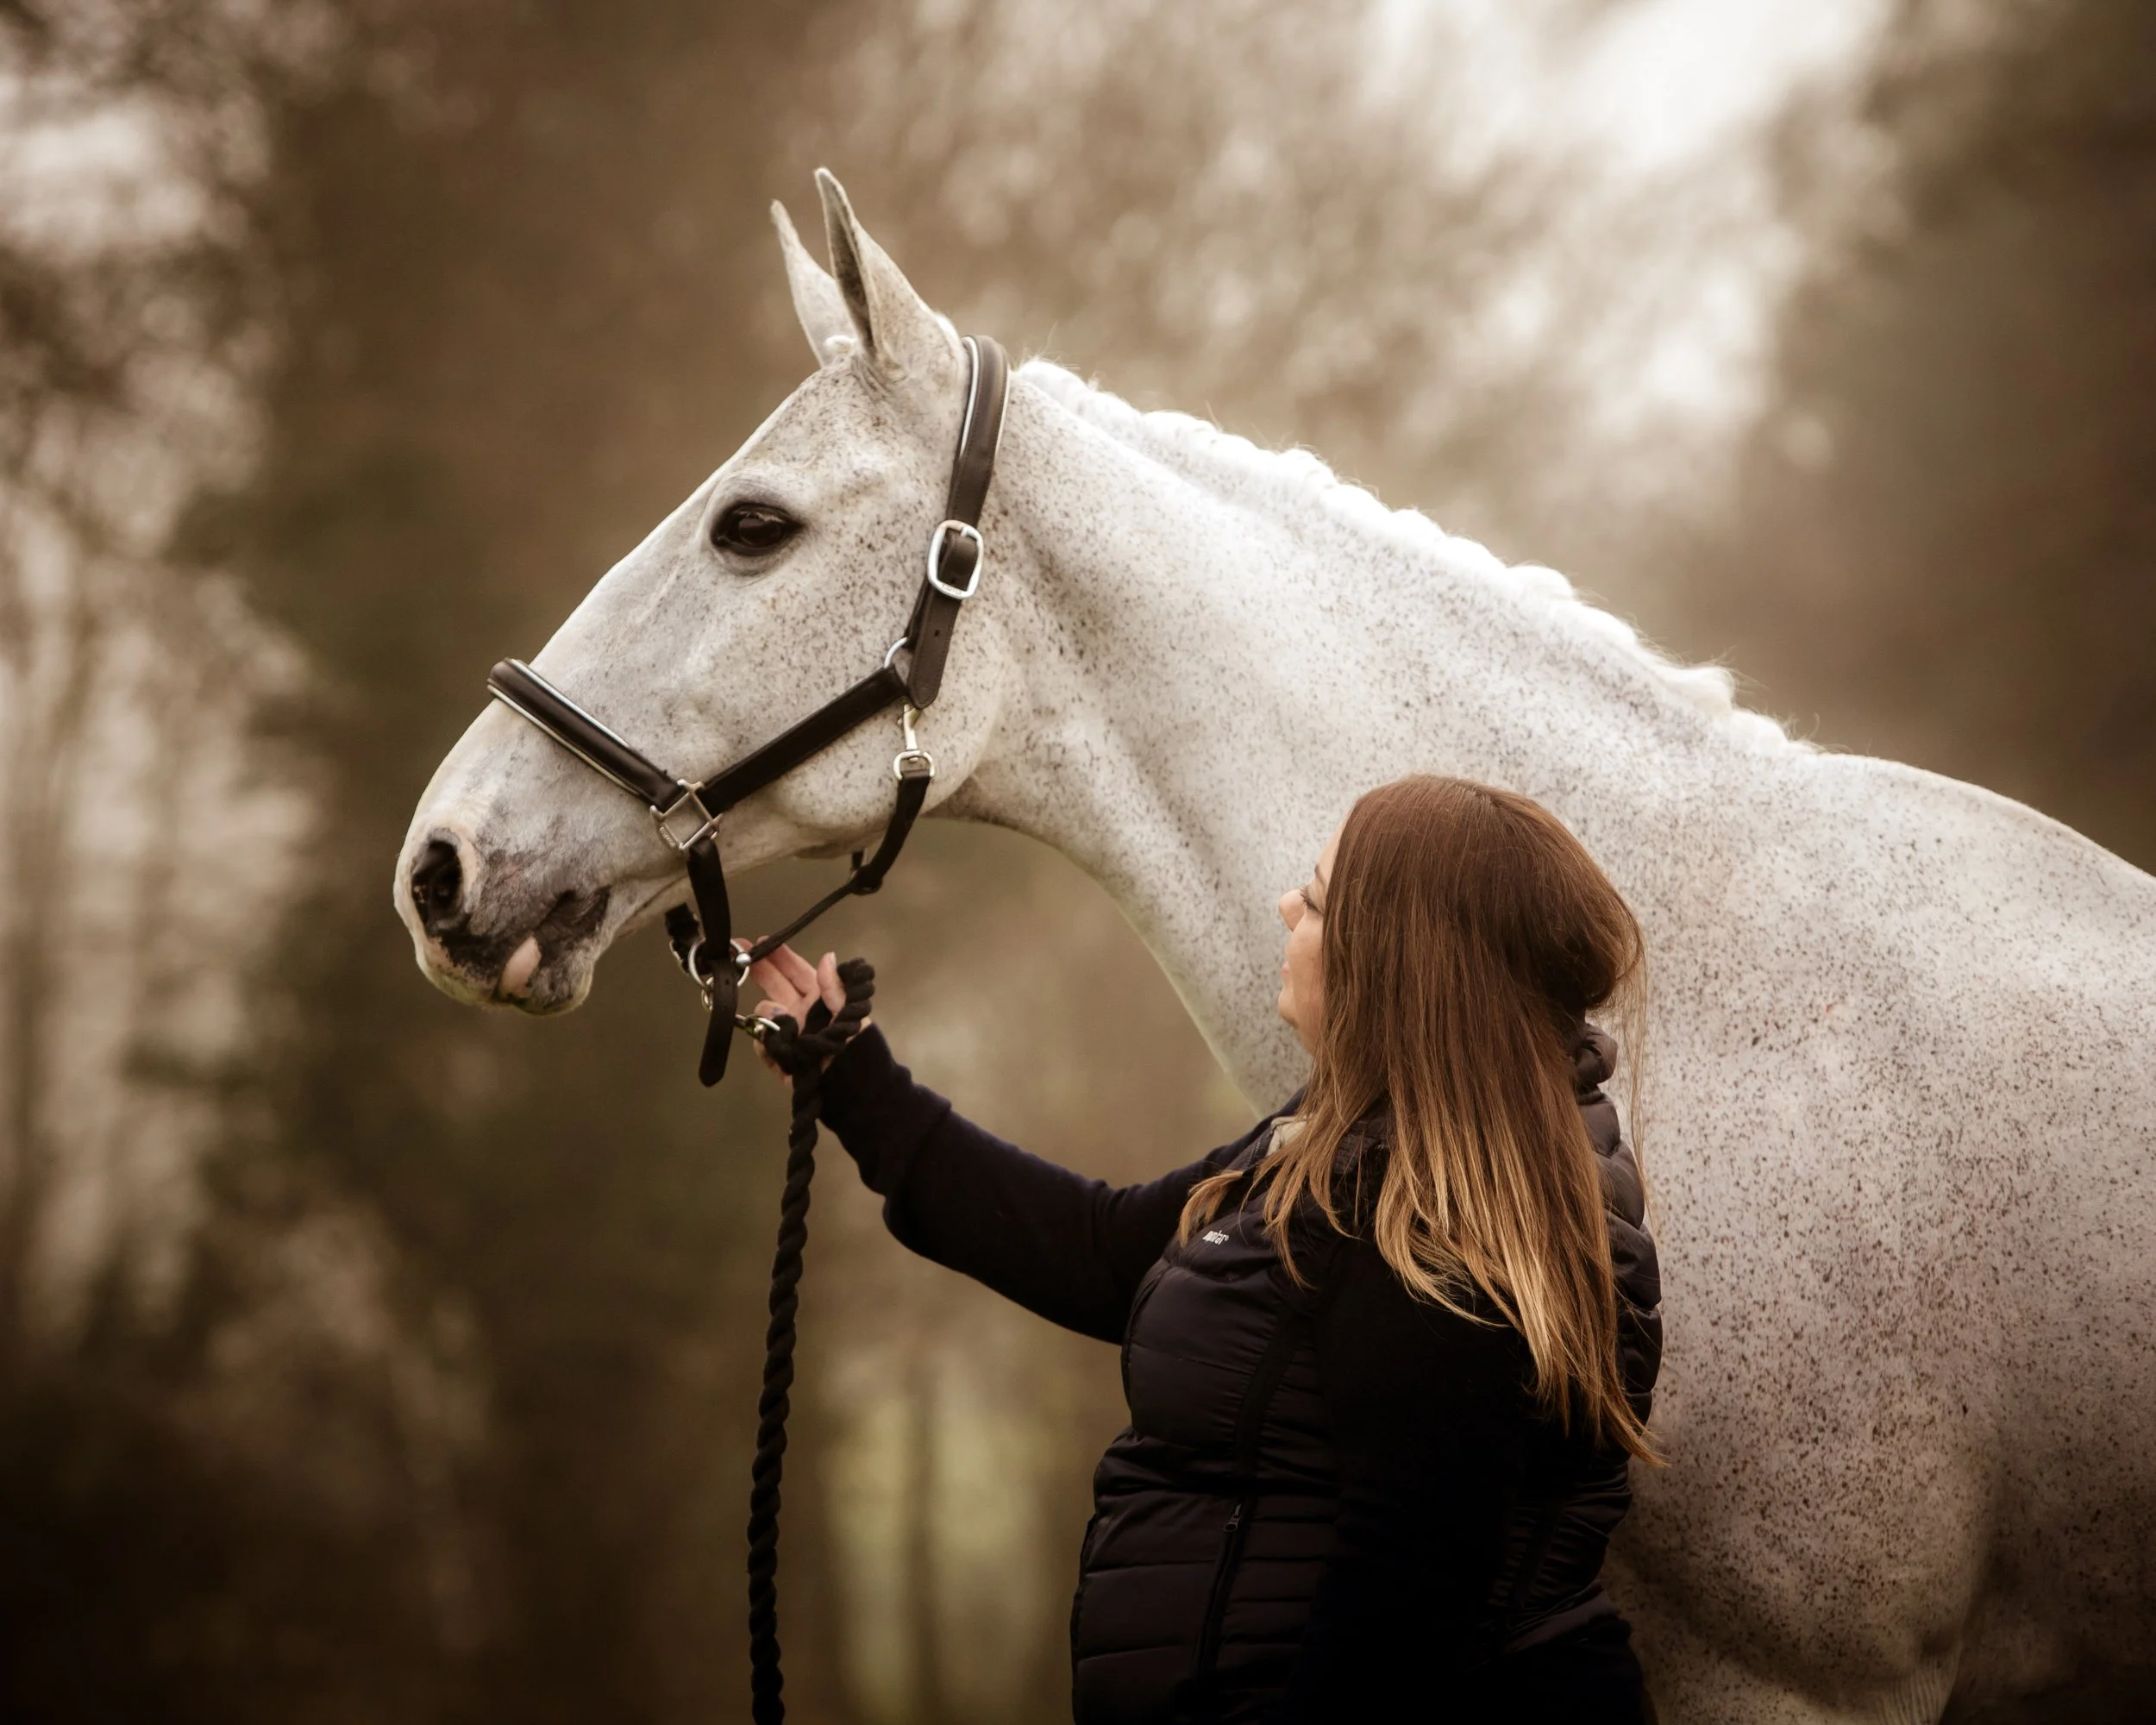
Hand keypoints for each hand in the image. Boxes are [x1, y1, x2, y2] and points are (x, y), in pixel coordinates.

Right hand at [744, 944, 862, 1080]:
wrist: (855, 1095)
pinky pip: (763, 1045)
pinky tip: (777, 1048)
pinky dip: (765, 1044)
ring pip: (765, 1015)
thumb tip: (827, 957)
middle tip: (737, 953)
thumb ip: (835, 989)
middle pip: (774, 985)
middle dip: (759, 969)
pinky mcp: (780, 1058)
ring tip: (782, 1022)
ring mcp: (789, 1034)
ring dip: (768, 1014)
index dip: (780, 956)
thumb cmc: (859, 1053)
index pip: (797, 972)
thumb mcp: (852, 1017)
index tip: (762, 941)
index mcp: (821, 998)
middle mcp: (802, 1012)